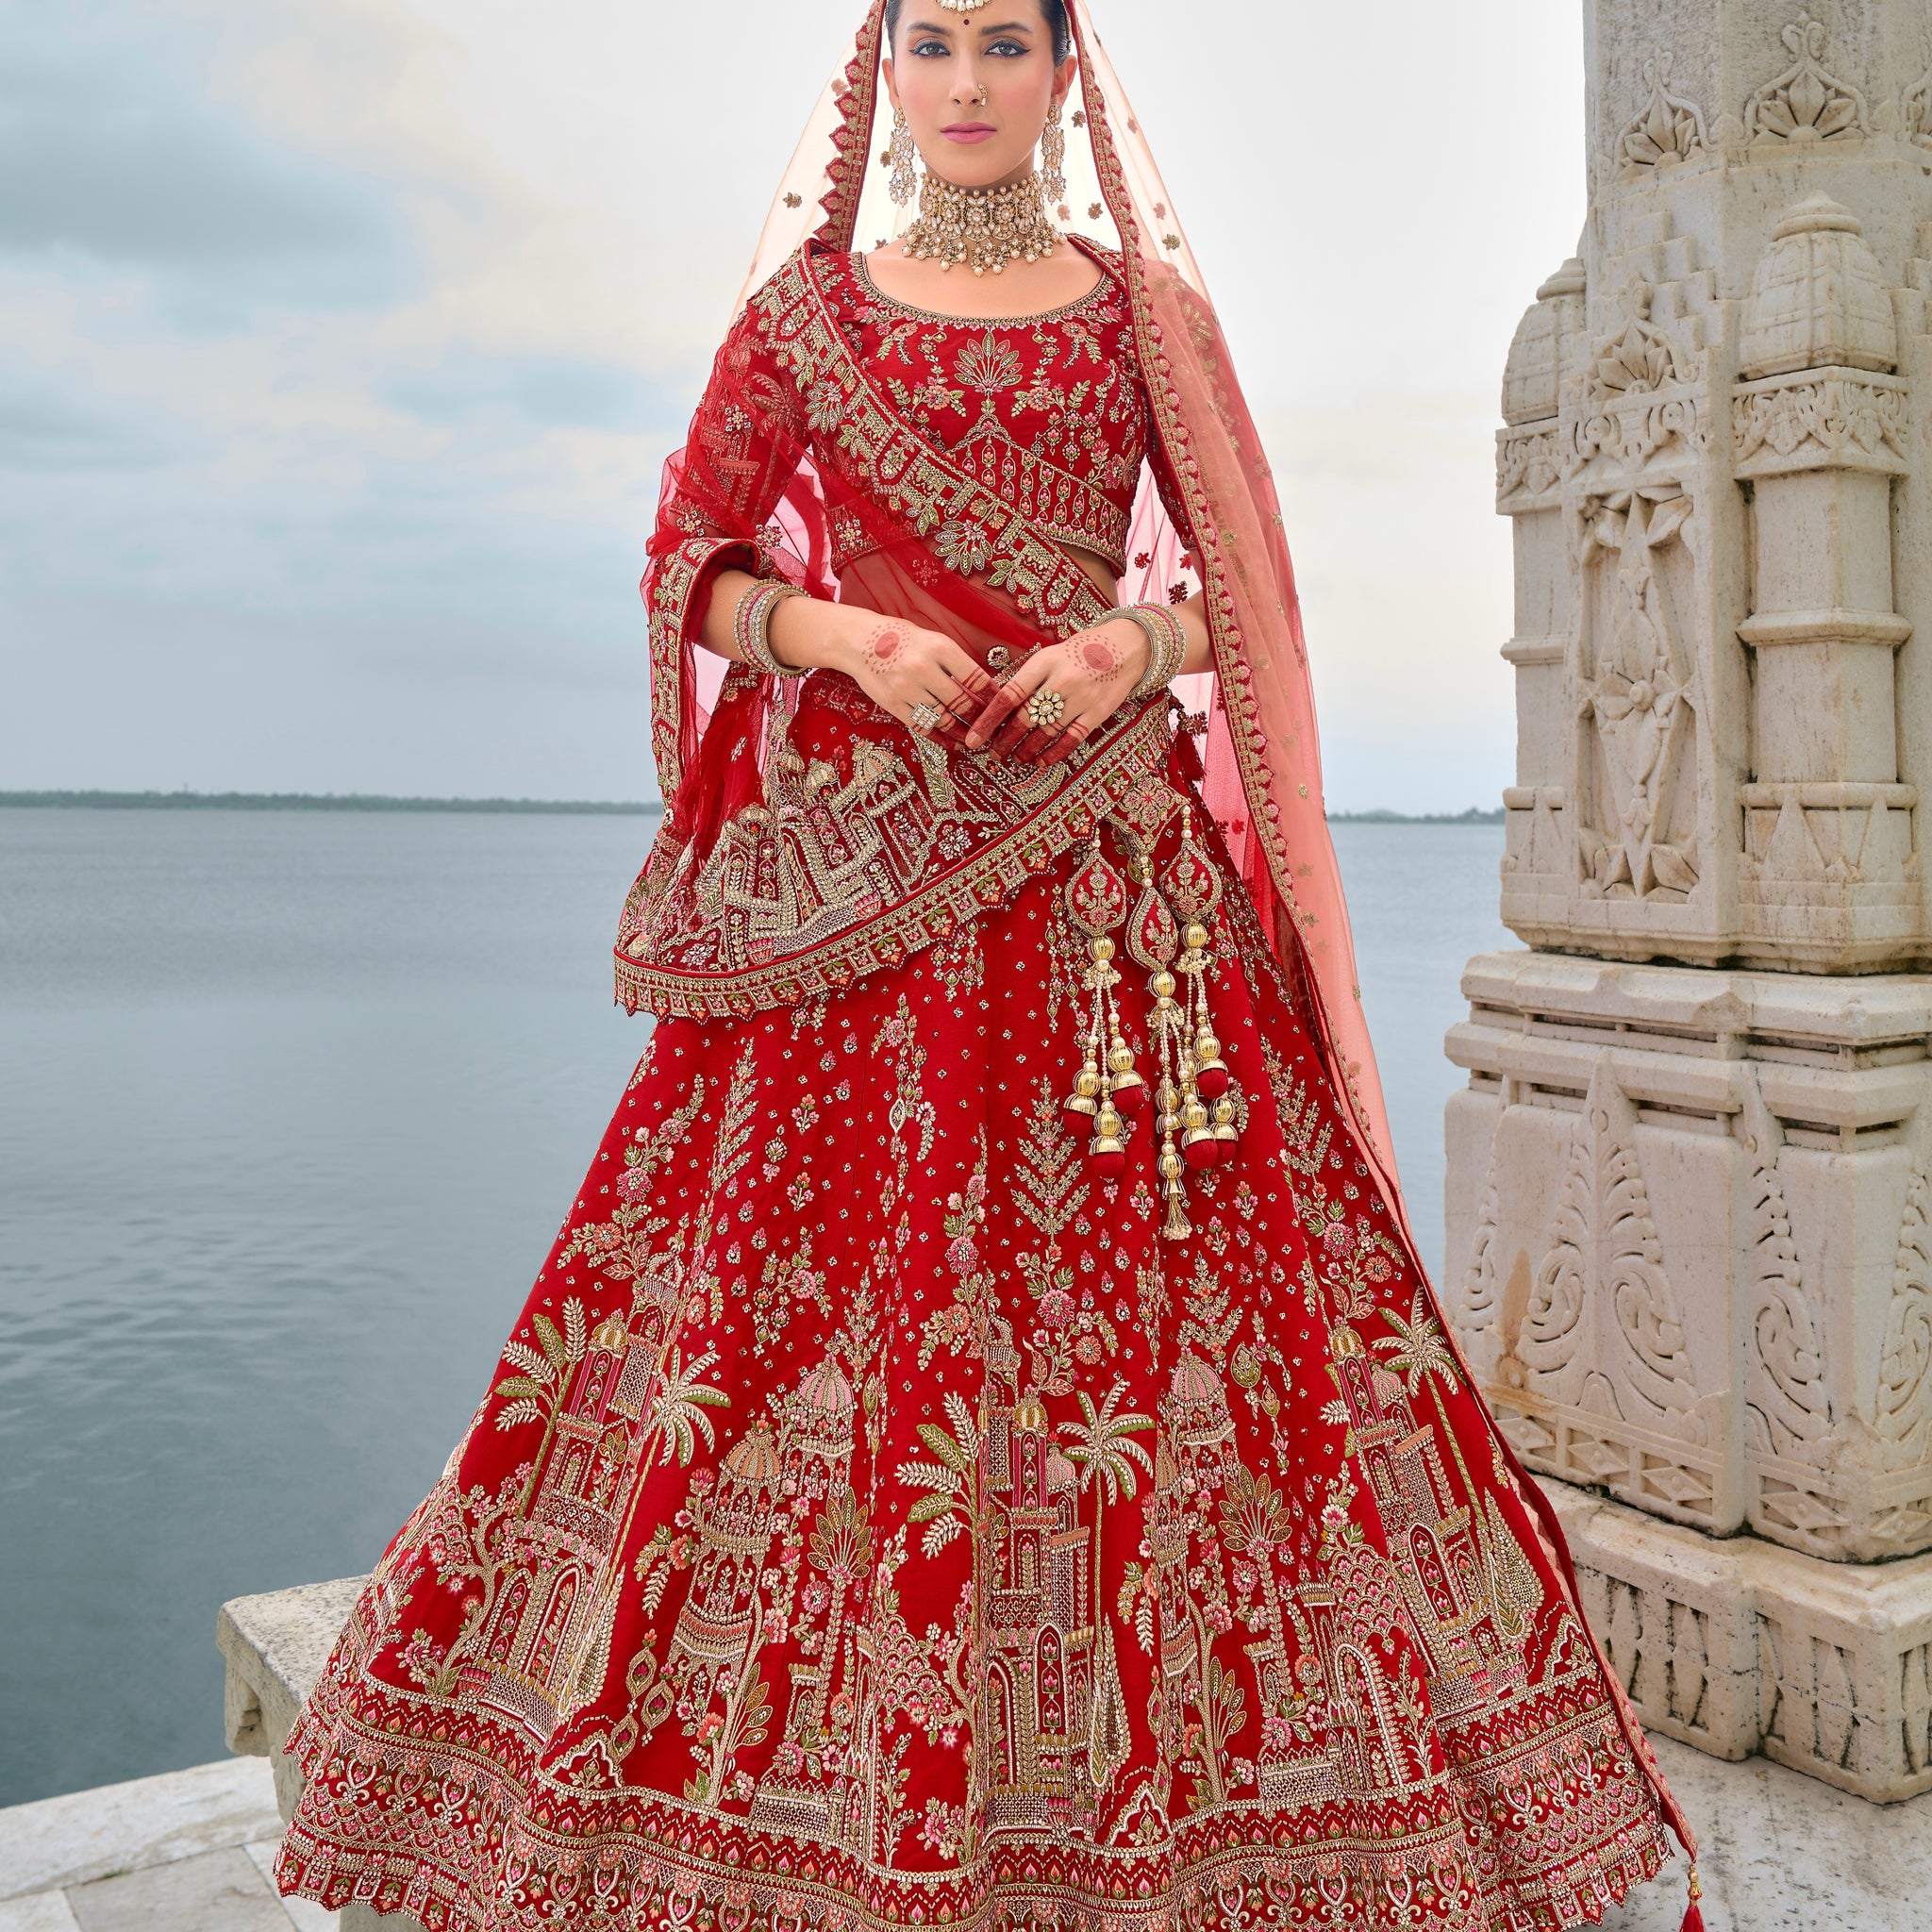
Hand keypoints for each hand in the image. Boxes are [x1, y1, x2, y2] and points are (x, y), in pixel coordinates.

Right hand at [829, 612, 997, 741]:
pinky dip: (939, 737)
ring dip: (961, 732)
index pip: (975, 678)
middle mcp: (923, 668)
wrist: (858, 641)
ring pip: (943, 718)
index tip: (1004, 708)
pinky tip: (951, 742)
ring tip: (974, 739)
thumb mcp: (931, 639)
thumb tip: (984, 688)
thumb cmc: (900, 637)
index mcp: (939, 647)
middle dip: (980, 719)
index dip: (992, 697)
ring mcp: (906, 688)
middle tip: (993, 729)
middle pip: (961, 702)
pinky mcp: (892, 703)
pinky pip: (921, 726)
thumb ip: (954, 661)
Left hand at [962, 619, 1150, 765]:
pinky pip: (1071, 739)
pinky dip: (1053, 753)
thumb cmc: (1081, 650)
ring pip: (1046, 732)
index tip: (973, 738)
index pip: (1009, 695)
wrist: (1127, 645)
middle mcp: (1062, 679)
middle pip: (1025, 718)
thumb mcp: (1051, 654)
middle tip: (994, 754)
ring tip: (1015, 758)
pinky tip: (1040, 761)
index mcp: (1044, 661)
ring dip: (1026, 750)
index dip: (988, 720)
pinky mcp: (1099, 712)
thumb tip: (995, 704)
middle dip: (1004, 740)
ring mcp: (1082, 697)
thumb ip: (1028, 677)